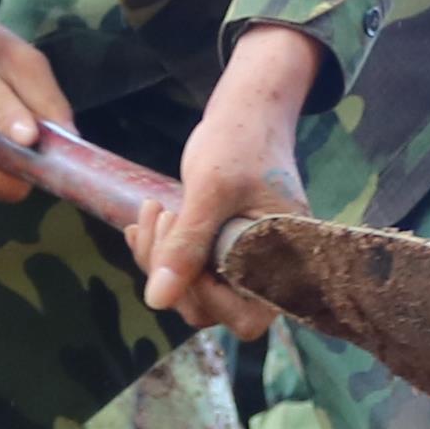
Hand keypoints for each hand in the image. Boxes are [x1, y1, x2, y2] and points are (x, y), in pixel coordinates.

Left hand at [136, 25, 325, 336]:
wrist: (248, 110)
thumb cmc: (241, 141)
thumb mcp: (209, 191)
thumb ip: (188, 246)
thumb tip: (156, 302)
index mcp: (284, 262)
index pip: (246, 317)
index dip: (207, 296)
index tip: (185, 253)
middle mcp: (267, 270)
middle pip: (211, 309)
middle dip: (174, 271)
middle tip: (160, 217)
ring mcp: (243, 261)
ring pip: (192, 290)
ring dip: (161, 258)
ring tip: (151, 211)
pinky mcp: (223, 248)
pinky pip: (188, 268)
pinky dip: (162, 250)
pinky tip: (145, 219)